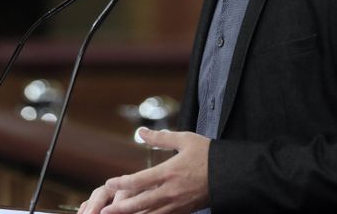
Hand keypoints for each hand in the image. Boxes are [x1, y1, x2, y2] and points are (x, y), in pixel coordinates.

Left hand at [78, 128, 210, 213]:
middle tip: (104, 212)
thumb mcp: (185, 140)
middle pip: (140, 203)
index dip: (121, 182)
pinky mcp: (184, 211)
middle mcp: (170, 191)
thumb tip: (142, 131)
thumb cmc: (208, 155)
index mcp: (169, 172)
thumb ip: (161, 137)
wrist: (232, 175)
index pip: (139, 180)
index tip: (109, 182)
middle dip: (120, 209)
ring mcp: (177, 204)